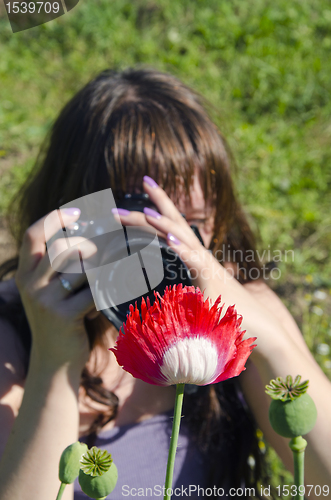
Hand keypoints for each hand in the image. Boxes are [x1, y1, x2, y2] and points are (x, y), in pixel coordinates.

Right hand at [15, 208, 98, 371]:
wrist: (54, 362)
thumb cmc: (59, 321)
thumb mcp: (48, 292)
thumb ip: (58, 268)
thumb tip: (87, 237)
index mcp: (25, 274)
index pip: (34, 235)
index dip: (55, 218)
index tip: (77, 211)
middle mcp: (30, 284)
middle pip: (63, 248)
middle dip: (89, 245)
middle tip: (106, 249)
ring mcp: (45, 300)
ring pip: (80, 267)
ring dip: (100, 268)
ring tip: (109, 274)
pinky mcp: (63, 315)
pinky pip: (92, 291)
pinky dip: (105, 290)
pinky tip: (110, 295)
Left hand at [113, 177, 290, 359]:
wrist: (260, 327)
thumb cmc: (228, 314)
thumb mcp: (198, 300)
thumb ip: (183, 293)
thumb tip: (167, 293)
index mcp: (195, 258)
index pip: (173, 228)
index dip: (157, 210)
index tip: (138, 196)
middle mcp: (201, 257)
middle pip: (176, 224)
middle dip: (157, 203)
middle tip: (143, 180)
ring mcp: (208, 268)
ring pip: (184, 239)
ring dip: (165, 223)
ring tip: (146, 210)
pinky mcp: (213, 283)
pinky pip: (197, 263)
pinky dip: (183, 249)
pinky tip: (169, 239)